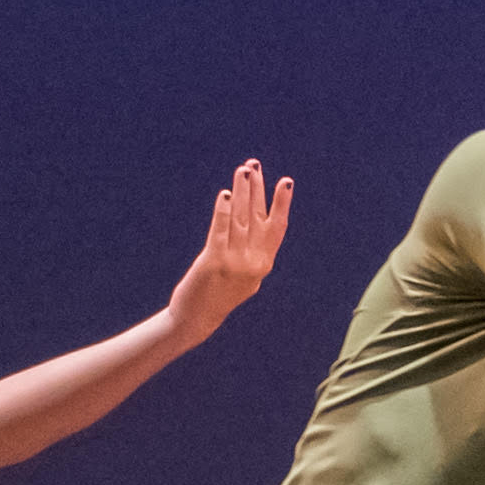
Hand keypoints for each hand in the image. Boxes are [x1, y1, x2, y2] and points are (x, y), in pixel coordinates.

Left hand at [163, 162, 292, 345]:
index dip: (282, 203)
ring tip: (243, 171)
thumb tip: (256, 226)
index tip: (286, 181)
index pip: (276, 226)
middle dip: (257, 188)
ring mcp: (235, 262)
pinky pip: (221, 230)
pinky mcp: (215, 262)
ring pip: (241, 219)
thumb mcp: (244, 276)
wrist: (197, 319)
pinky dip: (223, 210)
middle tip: (254, 165)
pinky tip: (225, 194)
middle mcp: (254, 262)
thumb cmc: (219, 294)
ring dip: (242, 192)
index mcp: (263, 264)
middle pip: (257, 217)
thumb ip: (252, 254)